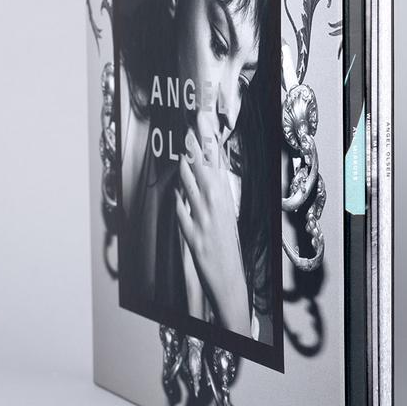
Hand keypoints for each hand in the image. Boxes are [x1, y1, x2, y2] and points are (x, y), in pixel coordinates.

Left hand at [174, 121, 250, 336]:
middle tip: (189, 132)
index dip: (210, 144)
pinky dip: (178, 201)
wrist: (229, 279)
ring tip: (182, 157)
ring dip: (185, 170)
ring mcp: (204, 221)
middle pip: (203, 170)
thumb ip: (218, 195)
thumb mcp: (229, 216)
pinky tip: (176, 193)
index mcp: (228, 202)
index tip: (203, 126)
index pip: (218, 166)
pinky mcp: (192, 235)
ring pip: (190, 185)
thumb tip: (209, 175)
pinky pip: (181, 211)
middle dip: (195, 148)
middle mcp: (217, 208)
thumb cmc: (229, 248)